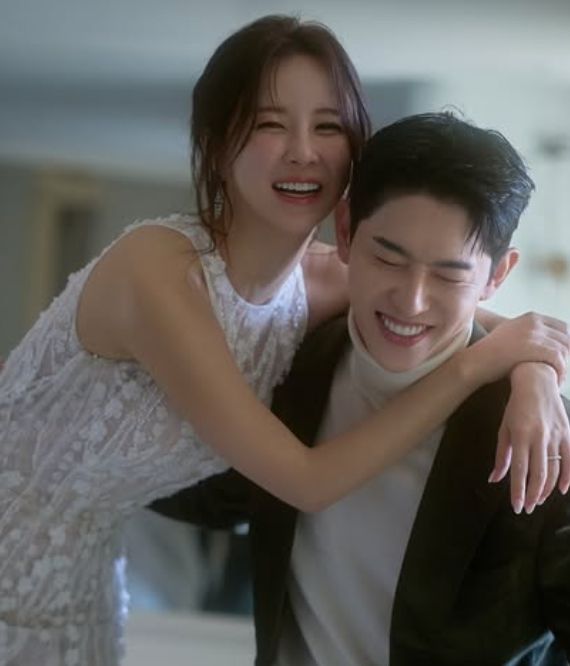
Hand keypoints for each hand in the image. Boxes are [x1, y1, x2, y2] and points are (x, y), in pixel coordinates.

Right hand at [469, 311, 568, 385]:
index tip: (562, 359)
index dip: (566, 344)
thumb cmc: (490, 353)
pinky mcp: (534, 347)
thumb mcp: (510, 333)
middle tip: (560, 371)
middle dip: (567, 356)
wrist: (476, 360)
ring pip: (565, 350)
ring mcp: (534, 333)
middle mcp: (534, 322)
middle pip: (567, 338)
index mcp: (531, 317)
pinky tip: (555, 381)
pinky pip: (559, 360)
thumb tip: (544, 345)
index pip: (563, 328)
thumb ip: (528, 333)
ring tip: (558, 379)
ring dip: (564, 367)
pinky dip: (560, 372)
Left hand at [489, 363, 569, 513]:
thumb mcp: (504, 429)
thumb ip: (501, 455)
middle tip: (528, 508)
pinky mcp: (568, 434)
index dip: (518, 491)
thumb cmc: (515, 407)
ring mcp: (556, 435)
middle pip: (539, 474)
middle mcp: (540, 437)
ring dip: (547, 489)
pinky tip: (563, 490)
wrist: (536, 382)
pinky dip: (568, 477)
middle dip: (533, 495)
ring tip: (538, 500)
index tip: (516, 507)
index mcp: (520, 435)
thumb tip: (494, 479)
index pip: (519, 470)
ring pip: (555, 470)